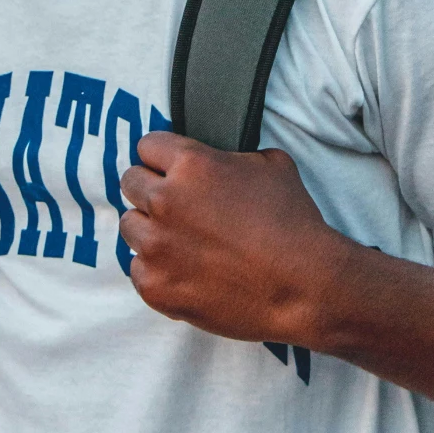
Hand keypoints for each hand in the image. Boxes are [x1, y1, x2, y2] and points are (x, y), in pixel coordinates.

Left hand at [119, 131, 346, 342]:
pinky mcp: (155, 287)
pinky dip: (157, 268)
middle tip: (176, 205)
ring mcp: (156, 247)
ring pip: (130, 226)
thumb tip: (220, 161)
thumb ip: (231, 156)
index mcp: (191, 164)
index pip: (148, 145)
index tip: (171, 168)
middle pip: (130, 182)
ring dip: (150, 229)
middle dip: (151, 188)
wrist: (303, 286)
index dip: (163, 156)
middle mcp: (164, 201)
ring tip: (181, 240)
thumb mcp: (272, 164)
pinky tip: (185, 270)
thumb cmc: (292, 222)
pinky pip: (137, 268)